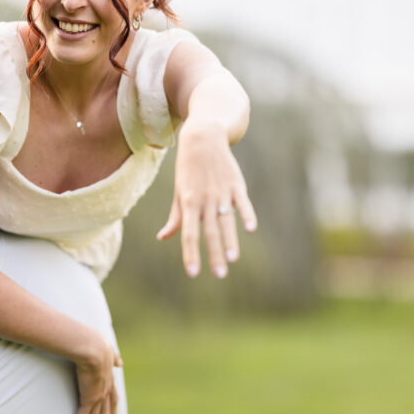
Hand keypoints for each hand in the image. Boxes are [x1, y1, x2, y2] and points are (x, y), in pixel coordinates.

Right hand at [69, 336, 121, 413]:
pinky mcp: (88, 400)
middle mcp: (105, 391)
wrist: (93, 348)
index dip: (113, 409)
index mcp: (109, 380)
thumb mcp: (109, 350)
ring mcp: (97, 397)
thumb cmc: (97, 344)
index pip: (113, 398)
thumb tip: (120, 362)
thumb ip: (114, 357)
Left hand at [156, 120, 256, 277]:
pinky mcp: (236, 185)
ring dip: (230, 240)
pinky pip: (242, 203)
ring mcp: (221, 192)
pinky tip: (251, 229)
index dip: (191, 254)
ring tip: (233, 259)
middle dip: (214, 255)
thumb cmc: (188, 169)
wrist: (202, 138)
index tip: (193, 274)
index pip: (188, 234)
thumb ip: (175, 218)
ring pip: (226, 221)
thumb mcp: (179, 192)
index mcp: (189, 203)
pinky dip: (246, 215)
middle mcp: (205, 200)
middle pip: (210, 232)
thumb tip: (163, 237)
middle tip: (219, 275)